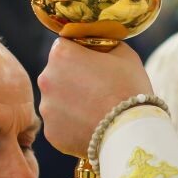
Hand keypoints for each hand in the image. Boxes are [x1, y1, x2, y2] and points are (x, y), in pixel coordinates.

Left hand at [38, 39, 151, 157]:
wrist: (131, 131)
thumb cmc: (129, 87)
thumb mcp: (123, 53)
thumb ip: (104, 45)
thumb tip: (99, 48)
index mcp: (61, 54)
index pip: (64, 47)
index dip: (79, 54)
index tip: (92, 64)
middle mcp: (46, 78)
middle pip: (56, 74)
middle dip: (72, 78)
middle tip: (96, 89)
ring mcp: (46, 108)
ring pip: (57, 101)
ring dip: (71, 103)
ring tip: (95, 111)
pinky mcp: (51, 132)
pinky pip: (60, 124)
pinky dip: (72, 124)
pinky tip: (90, 126)